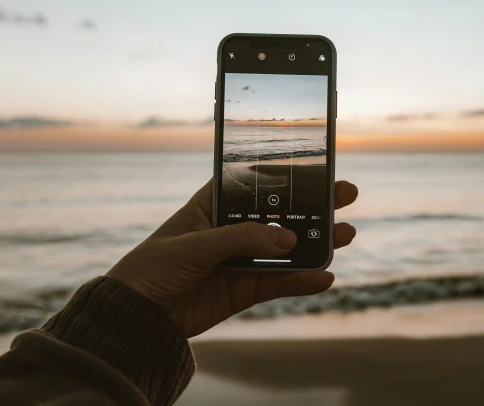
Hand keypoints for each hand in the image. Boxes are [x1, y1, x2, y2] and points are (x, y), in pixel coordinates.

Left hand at [107, 179, 358, 337]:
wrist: (136, 318)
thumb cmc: (153, 267)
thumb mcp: (195, 246)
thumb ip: (241, 240)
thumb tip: (289, 240)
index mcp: (213, 205)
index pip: (255, 183)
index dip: (286, 174)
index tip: (318, 165)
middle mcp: (232, 229)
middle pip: (280, 213)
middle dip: (313, 204)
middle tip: (346, 194)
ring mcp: (241, 259)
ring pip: (287, 248)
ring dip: (317, 242)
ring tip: (347, 234)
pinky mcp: (245, 289)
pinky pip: (281, 283)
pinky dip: (303, 281)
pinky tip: (325, 276)